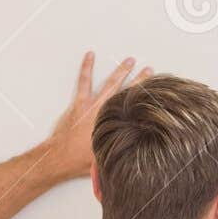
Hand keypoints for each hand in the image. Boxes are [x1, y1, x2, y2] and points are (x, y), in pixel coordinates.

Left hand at [46, 52, 152, 180]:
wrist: (61, 158)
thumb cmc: (82, 162)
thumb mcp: (109, 158)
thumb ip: (121, 152)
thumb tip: (135, 151)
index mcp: (115, 126)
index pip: (135, 109)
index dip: (146, 100)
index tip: (156, 92)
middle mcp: (106, 113)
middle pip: (127, 93)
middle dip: (140, 81)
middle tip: (149, 71)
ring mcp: (92, 106)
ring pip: (110, 84)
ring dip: (121, 71)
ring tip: (129, 61)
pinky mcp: (79, 103)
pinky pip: (84, 81)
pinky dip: (87, 67)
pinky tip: (90, 56)